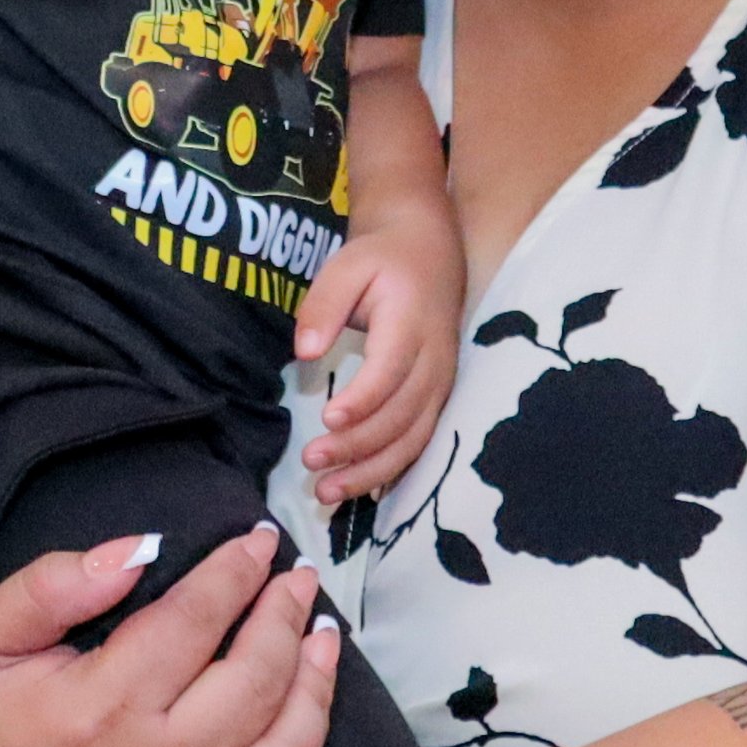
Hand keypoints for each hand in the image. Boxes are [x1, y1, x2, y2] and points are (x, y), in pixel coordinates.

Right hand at [0, 527, 358, 746]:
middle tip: (297, 576)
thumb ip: (50, 587)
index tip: (258, 537)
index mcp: (104, 707)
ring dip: (316, 685)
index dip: (234, 570)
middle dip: (284, 614)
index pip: (194, 618)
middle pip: (253, 677)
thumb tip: (141, 550)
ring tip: (322, 637)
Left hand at [294, 208, 463, 502]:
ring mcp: (441, 385)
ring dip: (371, 471)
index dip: (362, 401)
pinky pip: (419, 444)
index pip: (390, 371)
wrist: (431, 255)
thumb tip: (304, 352)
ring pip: (413, 440)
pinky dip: (389, 471)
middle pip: (401, 415)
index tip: (326, 420)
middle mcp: (435, 361)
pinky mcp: (438, 400)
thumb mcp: (347, 265)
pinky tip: (357, 490)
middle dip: (357, 446)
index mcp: (412, 324)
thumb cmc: (382, 261)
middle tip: (311, 461)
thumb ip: (325, 305)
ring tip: (326, 491)